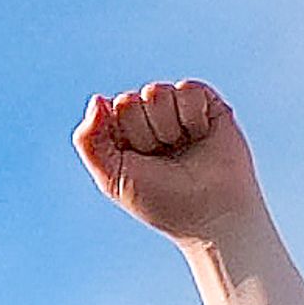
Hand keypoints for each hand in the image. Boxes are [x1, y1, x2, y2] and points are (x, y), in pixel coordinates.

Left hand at [75, 79, 268, 245]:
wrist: (214, 215)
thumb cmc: (164, 203)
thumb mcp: (113, 179)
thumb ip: (89, 141)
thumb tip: (99, 98)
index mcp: (124, 132)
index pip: (109, 111)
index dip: (124, 139)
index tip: (142, 166)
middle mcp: (149, 117)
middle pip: (129, 101)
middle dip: (145, 135)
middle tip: (165, 160)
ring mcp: (177, 108)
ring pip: (156, 92)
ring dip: (168, 127)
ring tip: (184, 149)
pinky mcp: (207, 104)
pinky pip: (187, 89)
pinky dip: (192, 115)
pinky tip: (201, 136)